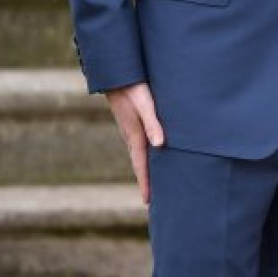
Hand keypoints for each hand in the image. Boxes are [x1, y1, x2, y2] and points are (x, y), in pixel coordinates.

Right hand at [105, 82, 164, 204]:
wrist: (116, 74)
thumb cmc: (133, 88)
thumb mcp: (145, 105)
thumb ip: (153, 124)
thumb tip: (160, 145)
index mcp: (135, 136)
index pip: (141, 166)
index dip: (145, 184)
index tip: (148, 202)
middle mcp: (132, 136)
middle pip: (140, 164)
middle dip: (146, 181)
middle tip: (152, 199)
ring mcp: (131, 130)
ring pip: (140, 154)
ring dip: (146, 168)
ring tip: (154, 180)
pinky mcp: (132, 122)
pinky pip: (140, 144)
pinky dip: (146, 154)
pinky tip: (153, 152)